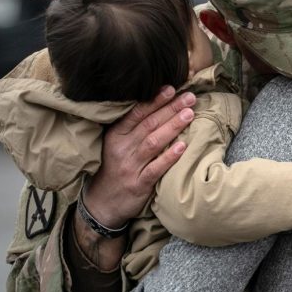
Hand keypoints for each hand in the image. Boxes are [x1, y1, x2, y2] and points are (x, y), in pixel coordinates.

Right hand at [82, 86, 196, 228]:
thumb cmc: (115, 168)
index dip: (154, 100)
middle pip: (148, 124)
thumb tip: (160, 105)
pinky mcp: (139, 183)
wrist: (101, 203)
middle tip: (189, 97)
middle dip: (170, 108)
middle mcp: (122, 148)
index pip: (136, 113)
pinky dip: (169, 156)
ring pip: (153, 142)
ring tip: (189, 114)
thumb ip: (134, 127)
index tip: (171, 88)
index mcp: (116, 135)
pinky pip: (156, 168)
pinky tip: (183, 146)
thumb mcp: (116, 144)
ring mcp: (130, 166)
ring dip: (172, 126)